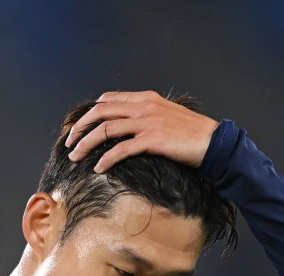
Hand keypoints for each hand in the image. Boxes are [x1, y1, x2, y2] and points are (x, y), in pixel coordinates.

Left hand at [64, 90, 219, 173]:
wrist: (214, 142)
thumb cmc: (193, 134)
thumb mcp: (168, 116)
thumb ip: (148, 115)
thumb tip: (130, 126)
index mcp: (146, 98)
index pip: (108, 100)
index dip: (89, 113)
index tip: (79, 128)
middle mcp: (144, 106)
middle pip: (101, 112)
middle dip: (80, 127)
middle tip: (69, 143)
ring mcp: (148, 122)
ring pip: (106, 129)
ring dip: (86, 144)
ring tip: (75, 157)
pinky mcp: (153, 140)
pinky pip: (121, 149)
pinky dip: (106, 159)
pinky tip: (98, 169)